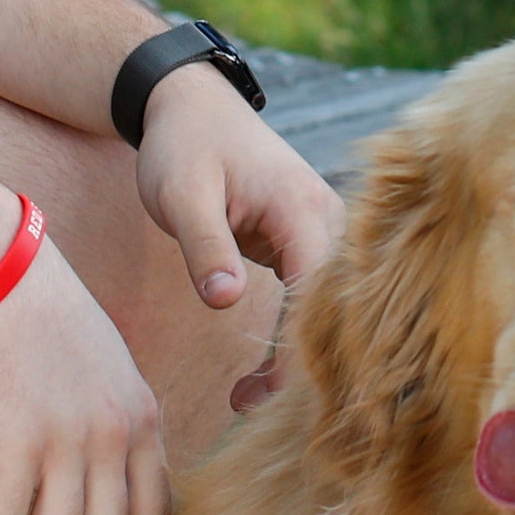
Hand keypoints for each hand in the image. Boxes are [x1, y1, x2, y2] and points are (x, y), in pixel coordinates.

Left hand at [133, 71, 345, 411]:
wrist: (191, 106)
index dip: (295, 350)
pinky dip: (288, 339)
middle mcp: (330, 221)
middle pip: (332, 309)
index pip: (316, 293)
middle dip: (298, 367)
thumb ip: (205, 246)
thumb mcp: (182, 194)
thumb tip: (225, 301)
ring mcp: (324, 232)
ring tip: (242, 400)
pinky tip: (256, 375)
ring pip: (325, 310)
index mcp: (304, 208)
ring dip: (294, 359)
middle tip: (245, 409)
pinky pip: (311, 301)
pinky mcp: (308, 244)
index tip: (262, 396)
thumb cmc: (185, 145)